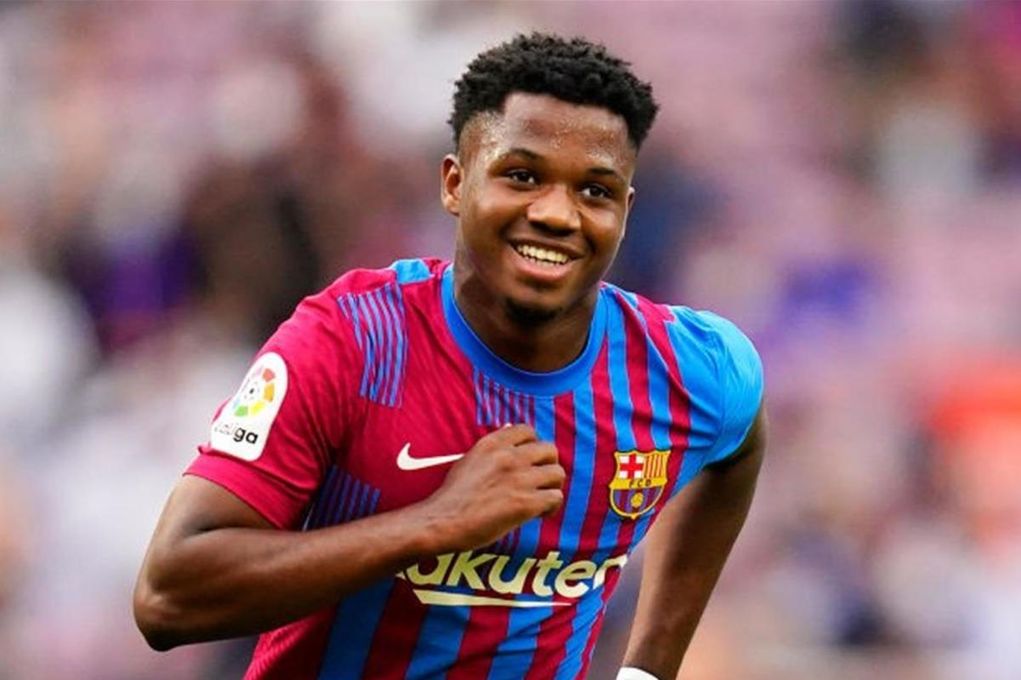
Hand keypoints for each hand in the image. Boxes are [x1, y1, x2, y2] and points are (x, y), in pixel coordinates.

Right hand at [419, 424, 564, 552]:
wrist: (441, 522)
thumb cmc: (451, 497)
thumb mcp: (468, 460)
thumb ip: (491, 450)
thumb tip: (508, 433)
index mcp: (491, 444)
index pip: (528, 431)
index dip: (533, 446)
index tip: (528, 462)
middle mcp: (508, 456)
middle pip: (549, 450)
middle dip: (548, 466)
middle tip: (539, 482)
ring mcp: (518, 479)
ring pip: (557, 473)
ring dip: (552, 487)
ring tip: (541, 500)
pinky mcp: (525, 503)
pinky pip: (555, 497)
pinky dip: (551, 507)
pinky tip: (539, 514)